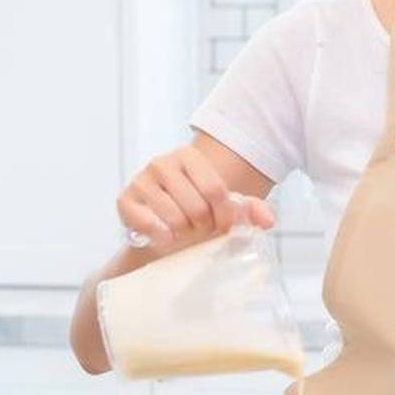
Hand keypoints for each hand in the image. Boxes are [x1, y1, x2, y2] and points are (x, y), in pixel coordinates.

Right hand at [117, 145, 274, 252]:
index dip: (226, 216)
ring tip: (184, 232)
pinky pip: (148, 223)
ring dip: (185, 234)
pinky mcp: (125, 200)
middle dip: (205, 227)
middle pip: (197, 206)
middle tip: (202, 230)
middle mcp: (162, 162)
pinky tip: (167, 238)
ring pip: (175, 217)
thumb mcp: (227, 211)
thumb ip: (251, 211)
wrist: (164, 234)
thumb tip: (269, 220)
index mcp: (189, 156)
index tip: (225, 227)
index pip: (216, 190)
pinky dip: (162, 237)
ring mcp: (141, 180)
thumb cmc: (199, 216)